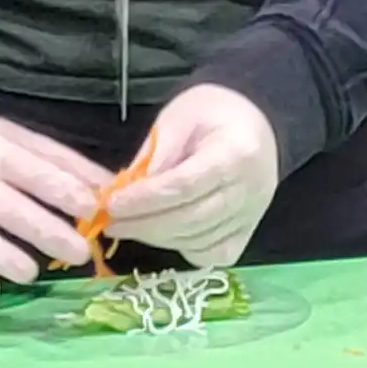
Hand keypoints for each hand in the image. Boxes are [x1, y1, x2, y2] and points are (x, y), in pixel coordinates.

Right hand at [0, 100, 110, 296]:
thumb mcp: (15, 137)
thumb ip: (62, 162)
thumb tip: (109, 186)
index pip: (34, 174)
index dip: (65, 193)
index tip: (92, 211)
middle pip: (9, 211)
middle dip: (47, 235)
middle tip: (78, 254)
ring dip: (5, 260)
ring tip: (30, 272)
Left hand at [98, 83, 282, 269]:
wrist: (256, 123)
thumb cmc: (213, 113)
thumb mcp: (178, 119)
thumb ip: (154, 156)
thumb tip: (125, 192)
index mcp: (235, 154)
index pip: (184, 186)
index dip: (144, 200)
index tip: (112, 204)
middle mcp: (251, 190)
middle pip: (191, 219)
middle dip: (144, 225)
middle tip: (110, 222)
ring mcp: (252, 215)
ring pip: (200, 240)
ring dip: (158, 238)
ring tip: (131, 227)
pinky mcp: (249, 230)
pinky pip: (215, 254)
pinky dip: (186, 250)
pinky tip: (165, 236)